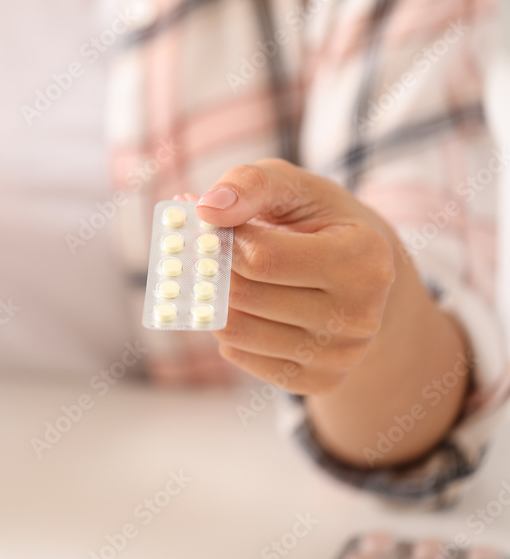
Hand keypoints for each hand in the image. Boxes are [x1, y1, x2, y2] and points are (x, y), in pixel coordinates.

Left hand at [193, 158, 398, 394]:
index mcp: (364, 258)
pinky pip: (239, 356)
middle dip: (213, 268)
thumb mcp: (291, 187)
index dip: (221, 239)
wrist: (361, 276)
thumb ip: (249, 184)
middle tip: (203, 251)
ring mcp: (342, 356)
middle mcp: (360, 315)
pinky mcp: (320, 381)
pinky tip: (250, 307)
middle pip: (243, 295)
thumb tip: (206, 207)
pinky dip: (229, 328)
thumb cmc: (317, 222)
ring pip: (234, 330)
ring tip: (229, 276)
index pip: (261, 258)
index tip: (208, 224)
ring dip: (216, 300)